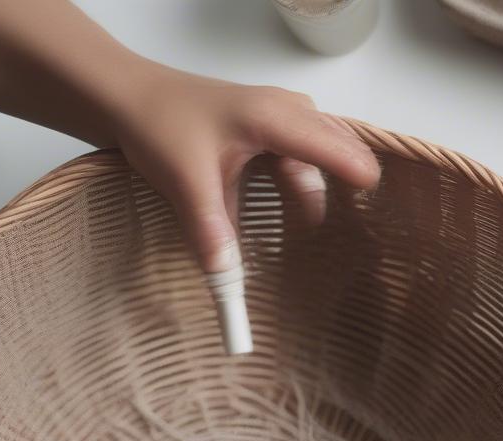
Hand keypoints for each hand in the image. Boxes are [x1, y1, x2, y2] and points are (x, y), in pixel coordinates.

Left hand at [107, 63, 381, 271]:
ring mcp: (273, 116)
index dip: (354, 168)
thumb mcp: (185, 182)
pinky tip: (295, 209)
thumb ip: (210, 232)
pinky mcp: (262, 129)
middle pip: (331, 145)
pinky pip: (298, 153)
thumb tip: (229, 281)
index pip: (328, 143)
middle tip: (355, 223)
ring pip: (315, 151)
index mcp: (270, 118)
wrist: (126, 97)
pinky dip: (302, 179)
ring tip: (311, 227)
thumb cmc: (158, 123)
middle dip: (343, 179)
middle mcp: (281, 110)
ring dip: (315, 187)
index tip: (376, 193)